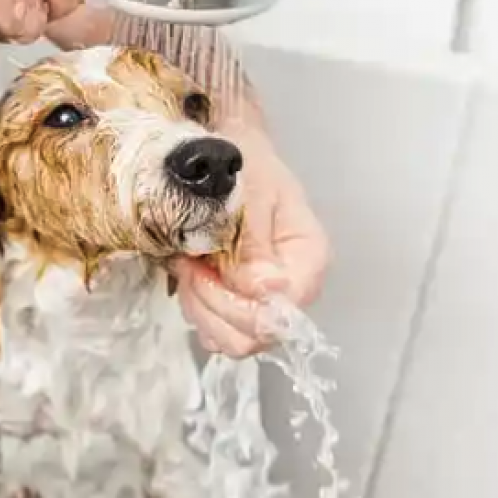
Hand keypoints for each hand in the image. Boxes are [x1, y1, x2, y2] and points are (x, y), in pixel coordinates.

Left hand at [172, 134, 329, 357]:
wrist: (223, 157)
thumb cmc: (244, 166)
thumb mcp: (251, 193)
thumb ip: (254, 244)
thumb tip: (264, 291)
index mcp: (308, 260)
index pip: (284, 311)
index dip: (242, 303)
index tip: (210, 268)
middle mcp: (292, 290)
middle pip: (256, 336)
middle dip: (214, 305)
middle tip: (192, 265)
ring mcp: (263, 301)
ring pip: (230, 339)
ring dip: (199, 306)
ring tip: (189, 264)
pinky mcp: (236, 305)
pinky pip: (214, 329)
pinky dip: (195, 308)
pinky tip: (189, 275)